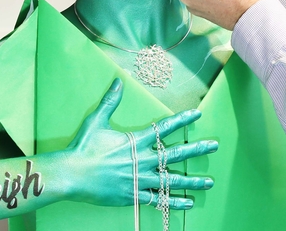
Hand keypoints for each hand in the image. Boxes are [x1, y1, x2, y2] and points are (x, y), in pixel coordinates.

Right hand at [65, 78, 217, 208]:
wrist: (71, 174)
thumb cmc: (83, 147)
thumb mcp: (97, 121)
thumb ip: (111, 102)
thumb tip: (118, 81)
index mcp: (135, 141)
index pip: (164, 128)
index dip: (182, 120)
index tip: (197, 115)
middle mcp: (142, 160)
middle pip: (175, 154)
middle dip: (196, 150)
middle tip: (214, 146)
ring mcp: (139, 179)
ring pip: (171, 180)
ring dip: (192, 181)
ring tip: (209, 182)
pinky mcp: (133, 195)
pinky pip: (158, 199)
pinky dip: (174, 202)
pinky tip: (188, 203)